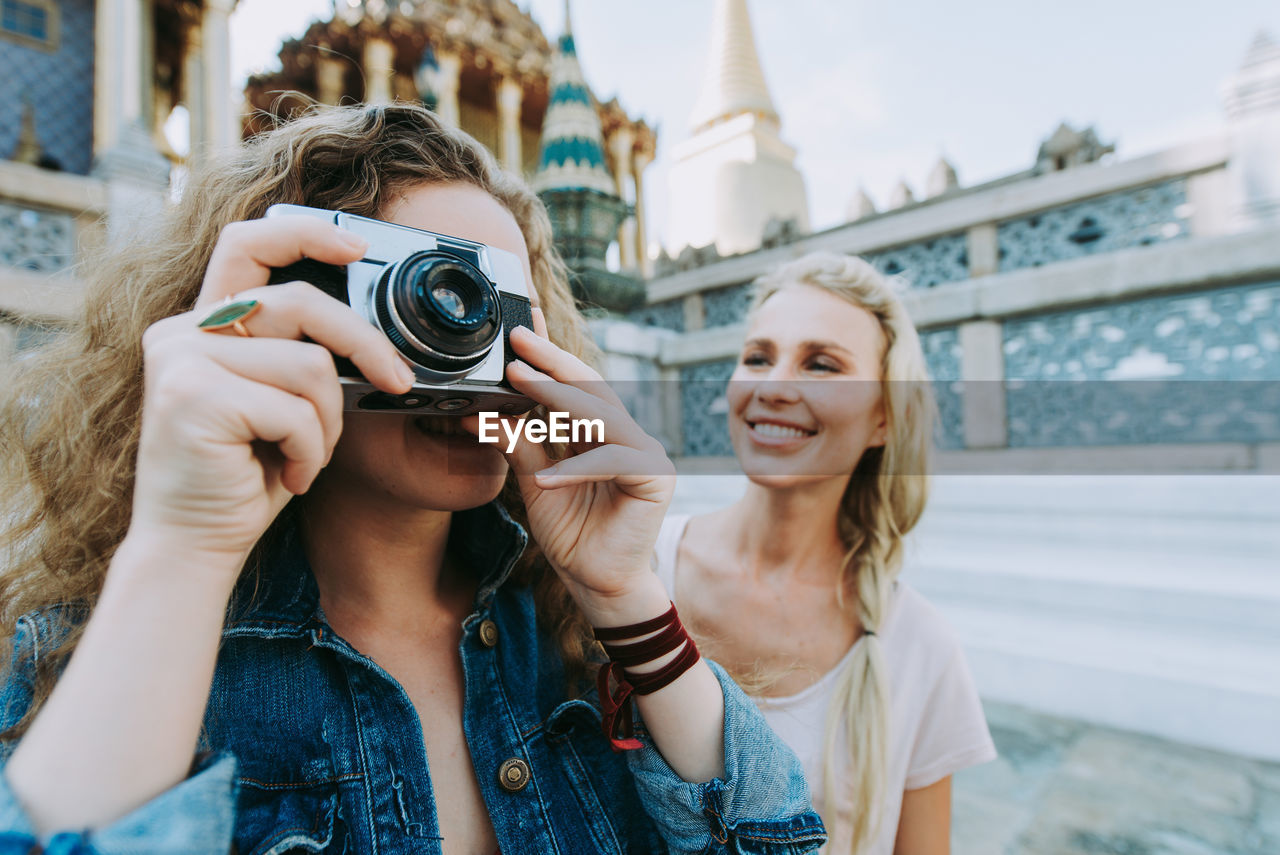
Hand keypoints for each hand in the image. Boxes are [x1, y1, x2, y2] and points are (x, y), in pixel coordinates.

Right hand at [129, 216, 413, 571]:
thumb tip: (369, 332)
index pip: (248, 244)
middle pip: (301, 302)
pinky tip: (289, 476)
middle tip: (398, 380)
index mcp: (203, 324)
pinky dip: (312, 451)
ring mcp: (182, 361)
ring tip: (306, 455)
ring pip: (309, 366)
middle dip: (364, 343)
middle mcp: (183, 331)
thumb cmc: (245, 475)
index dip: (306, 233)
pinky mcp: (194, 397)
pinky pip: (296, 410)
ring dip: (328, 422)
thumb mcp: (277, 402)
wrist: (193, 545)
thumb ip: (297, 354)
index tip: (358, 245)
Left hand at [467, 309, 675, 615]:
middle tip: (517, 343)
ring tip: (520, 381)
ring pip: (601, 415)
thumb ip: (518, 444)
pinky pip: (610, 462)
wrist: (597, 583)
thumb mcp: (534, 481)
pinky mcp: (655, 477)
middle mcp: (626, 436)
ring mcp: (645, 453)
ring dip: (559, 397)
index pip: (574, 386)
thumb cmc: (573, 534)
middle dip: (552, 362)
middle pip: (590, 387)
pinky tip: (544, 478)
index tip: (516, 336)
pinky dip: (575, 468)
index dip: (548, 358)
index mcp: (600, 433)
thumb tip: (479, 413)